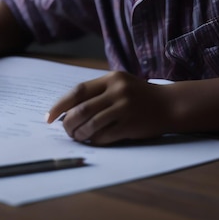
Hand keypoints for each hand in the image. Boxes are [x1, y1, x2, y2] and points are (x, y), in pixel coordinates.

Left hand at [45, 71, 169, 144]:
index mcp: (111, 78)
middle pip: (82, 109)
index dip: (61, 105)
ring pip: (91, 124)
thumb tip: (67, 110)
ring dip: (79, 134)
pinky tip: (92, 140)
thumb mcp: (119, 84)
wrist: (169, 105)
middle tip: (64, 130)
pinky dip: (94, 140)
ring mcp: (124, 108)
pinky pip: (105, 136)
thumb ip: (97, 92)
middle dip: (68, 123)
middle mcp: (117, 91)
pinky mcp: (130, 125)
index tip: (49, 117)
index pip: (78, 91)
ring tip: (77, 136)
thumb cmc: (139, 95)